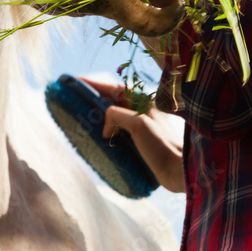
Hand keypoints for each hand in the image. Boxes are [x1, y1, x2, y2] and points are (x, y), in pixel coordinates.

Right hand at [80, 76, 184, 192]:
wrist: (178, 170)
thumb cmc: (162, 146)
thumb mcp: (138, 124)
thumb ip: (117, 115)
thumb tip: (104, 125)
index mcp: (143, 101)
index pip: (113, 88)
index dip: (93, 84)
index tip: (75, 81)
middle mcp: (141, 109)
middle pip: (111, 99)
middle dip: (93, 98)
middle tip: (74, 99)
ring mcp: (140, 123)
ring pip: (113, 113)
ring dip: (98, 114)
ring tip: (81, 115)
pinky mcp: (139, 138)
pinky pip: (117, 127)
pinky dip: (106, 128)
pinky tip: (97, 135)